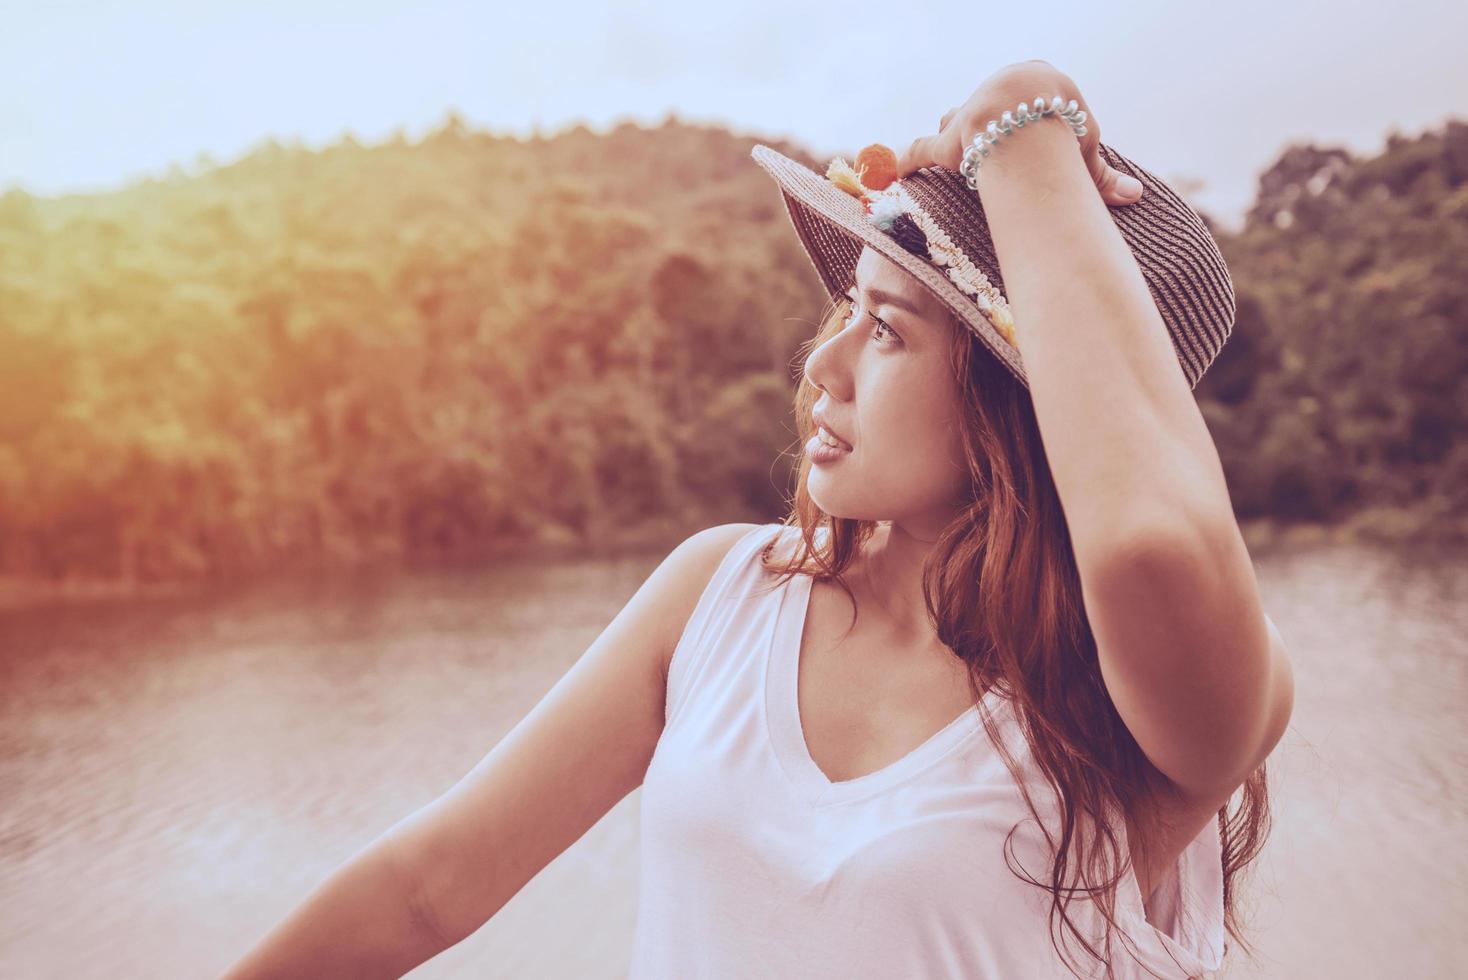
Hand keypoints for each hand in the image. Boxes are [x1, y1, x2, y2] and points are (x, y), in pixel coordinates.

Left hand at [895, 60, 1143, 205]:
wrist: (1027, 113)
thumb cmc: (1065, 129)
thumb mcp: (1087, 149)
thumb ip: (1102, 176)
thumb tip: (1135, 197)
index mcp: (1035, 80)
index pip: (1026, 100)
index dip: (1025, 120)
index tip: (1028, 137)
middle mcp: (995, 90)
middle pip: (988, 108)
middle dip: (986, 125)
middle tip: (988, 148)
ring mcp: (970, 114)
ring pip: (956, 121)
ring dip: (955, 136)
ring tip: (953, 151)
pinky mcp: (947, 140)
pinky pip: (922, 150)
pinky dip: (907, 160)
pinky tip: (894, 170)